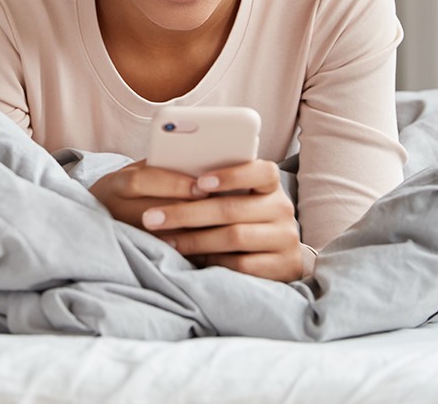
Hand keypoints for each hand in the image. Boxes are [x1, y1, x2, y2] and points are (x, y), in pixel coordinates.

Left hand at [90, 159, 302, 281]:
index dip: (231, 176)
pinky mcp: (283, 267)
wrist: (273, 254)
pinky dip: (214, 260)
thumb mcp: (230, 195)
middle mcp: (282, 208)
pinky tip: (193, 258)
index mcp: (268, 183)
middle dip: (187, 213)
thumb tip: (171, 171)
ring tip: (164, 240)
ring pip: (234, 237)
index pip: (262, 171)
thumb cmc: (238, 215)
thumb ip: (209, 183)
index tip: (198, 183)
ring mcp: (285, 238)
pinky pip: (242, 265)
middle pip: (233, 208)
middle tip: (151, 217)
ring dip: (193, 239)